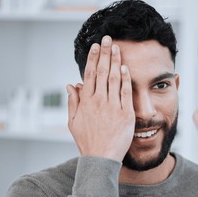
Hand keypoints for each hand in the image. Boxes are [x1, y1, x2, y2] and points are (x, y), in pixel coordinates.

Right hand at [66, 36, 134, 161]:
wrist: (101, 158)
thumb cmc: (87, 141)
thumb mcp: (73, 122)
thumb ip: (73, 101)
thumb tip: (71, 84)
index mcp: (86, 101)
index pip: (90, 74)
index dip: (94, 58)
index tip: (96, 46)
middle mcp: (99, 101)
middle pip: (103, 72)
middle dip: (105, 53)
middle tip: (108, 38)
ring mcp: (113, 107)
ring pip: (115, 79)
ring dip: (116, 61)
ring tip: (117, 47)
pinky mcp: (126, 114)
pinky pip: (126, 92)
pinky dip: (126, 79)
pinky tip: (126, 67)